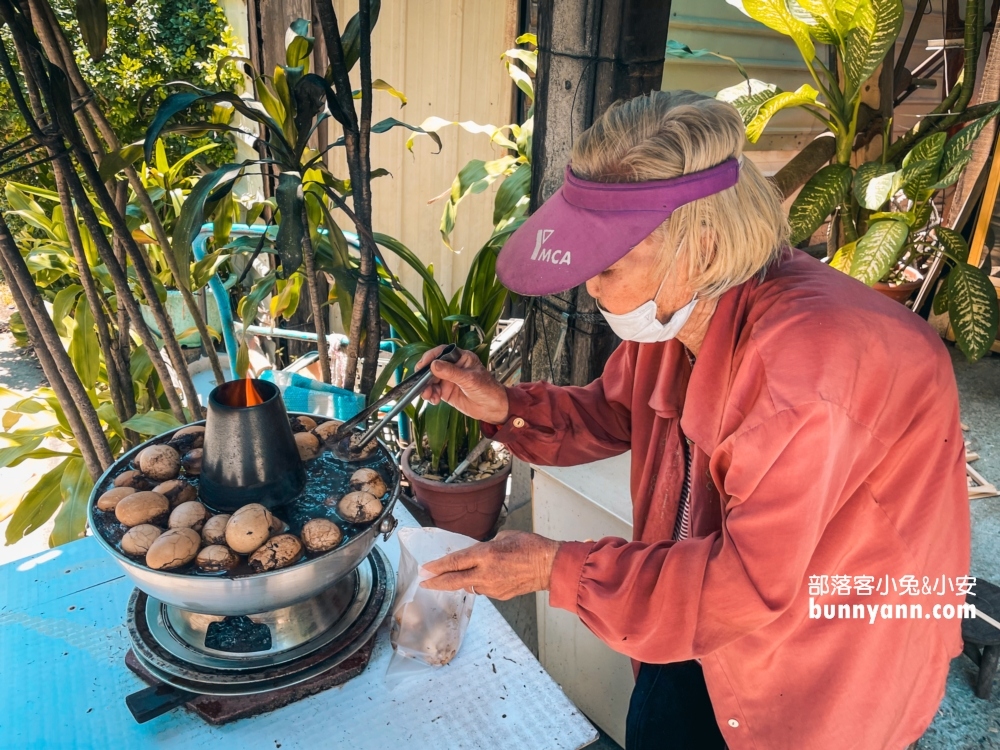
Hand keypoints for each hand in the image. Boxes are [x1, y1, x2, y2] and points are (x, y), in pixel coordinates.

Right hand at [416, 345, 509, 424]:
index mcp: (461, 358)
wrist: (493, 408)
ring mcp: (448, 379)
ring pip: (430, 380)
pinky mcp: (446, 391)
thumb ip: (451, 372)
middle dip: (425, 376)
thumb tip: (434, 365)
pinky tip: (434, 400)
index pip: (442, 352)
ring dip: (426, 387)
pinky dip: (430, 395)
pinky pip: (433, 391)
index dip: (430, 357)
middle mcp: (453, 367)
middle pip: (432, 367)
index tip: (422, 365)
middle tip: (421, 383)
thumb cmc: (488, 389)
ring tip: (428, 395)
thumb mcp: (469, 379)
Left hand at [419, 530, 561, 599]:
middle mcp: (486, 573)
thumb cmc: (531, 546)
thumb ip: (487, 547)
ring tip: (450, 577)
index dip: (438, 566)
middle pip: (454, 581)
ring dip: (459, 582)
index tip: (425, 569)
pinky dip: (478, 583)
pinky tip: (482, 578)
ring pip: (468, 586)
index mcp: (486, 555)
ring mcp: (493, 587)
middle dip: (436, 582)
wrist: (550, 566)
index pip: (455, 562)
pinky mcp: (500, 595)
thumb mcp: (504, 537)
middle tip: (424, 582)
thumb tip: (480, 554)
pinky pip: (483, 589)